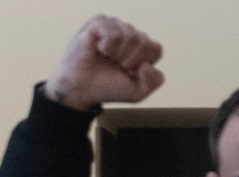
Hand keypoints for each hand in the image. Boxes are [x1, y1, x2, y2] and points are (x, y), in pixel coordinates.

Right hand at [45, 15, 164, 110]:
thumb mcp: (138, 91)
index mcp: (141, 47)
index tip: (129, 72)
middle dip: (131, 61)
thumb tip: (147, 65)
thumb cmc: (108, 87)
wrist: (82, 89)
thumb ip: (154, 81)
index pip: (156, 49)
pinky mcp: (99, 23)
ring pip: (131, 36)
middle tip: (116, 65)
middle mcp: (129, 33)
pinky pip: (113, 34)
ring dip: (119, 55)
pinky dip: (108, 48)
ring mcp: (114, 26)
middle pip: (144, 42)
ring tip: (107, 58)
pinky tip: (100, 50)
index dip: (143, 65)